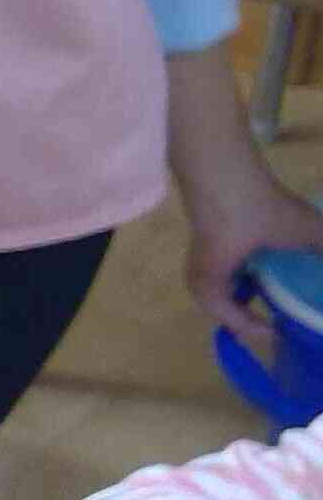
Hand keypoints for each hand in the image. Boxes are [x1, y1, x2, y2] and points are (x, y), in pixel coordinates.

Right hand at [187, 174, 322, 341]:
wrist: (220, 164)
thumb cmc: (251, 206)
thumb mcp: (300, 229)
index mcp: (215, 278)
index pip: (227, 316)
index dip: (253, 329)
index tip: (278, 335)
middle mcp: (200, 269)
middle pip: (214, 303)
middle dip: (240, 314)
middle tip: (267, 320)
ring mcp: (200, 249)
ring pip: (214, 283)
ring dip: (237, 291)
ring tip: (264, 292)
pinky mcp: (206, 231)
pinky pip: (219, 264)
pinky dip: (237, 270)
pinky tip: (259, 260)